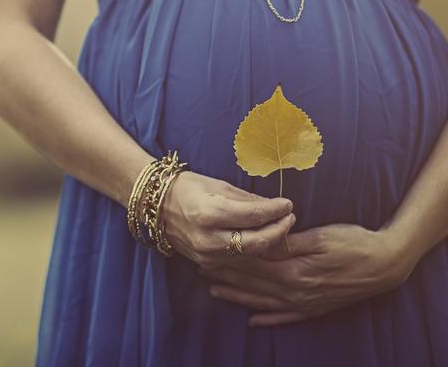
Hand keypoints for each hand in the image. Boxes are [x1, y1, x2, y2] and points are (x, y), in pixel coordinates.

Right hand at [162, 172, 296, 268]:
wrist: (156, 207)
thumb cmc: (188, 188)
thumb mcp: (218, 185)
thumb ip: (248, 199)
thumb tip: (275, 206)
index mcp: (210, 213)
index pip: (254, 216)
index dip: (276, 210)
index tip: (288, 204)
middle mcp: (208, 238)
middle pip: (257, 241)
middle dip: (278, 230)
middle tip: (290, 218)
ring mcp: (206, 254)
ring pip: (250, 253)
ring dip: (268, 241)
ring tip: (280, 227)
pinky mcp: (206, 262)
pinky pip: (237, 258)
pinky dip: (252, 248)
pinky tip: (261, 237)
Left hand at [197, 223, 415, 325]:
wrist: (384, 264)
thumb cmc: (353, 242)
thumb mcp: (319, 236)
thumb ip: (287, 242)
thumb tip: (261, 241)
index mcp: (293, 270)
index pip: (252, 264)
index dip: (229, 258)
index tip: (208, 252)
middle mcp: (294, 291)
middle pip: (253, 283)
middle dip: (226, 276)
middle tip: (200, 269)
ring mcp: (304, 303)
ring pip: (263, 302)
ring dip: (238, 296)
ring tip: (215, 291)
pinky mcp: (314, 309)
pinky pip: (284, 318)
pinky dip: (267, 319)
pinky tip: (252, 321)